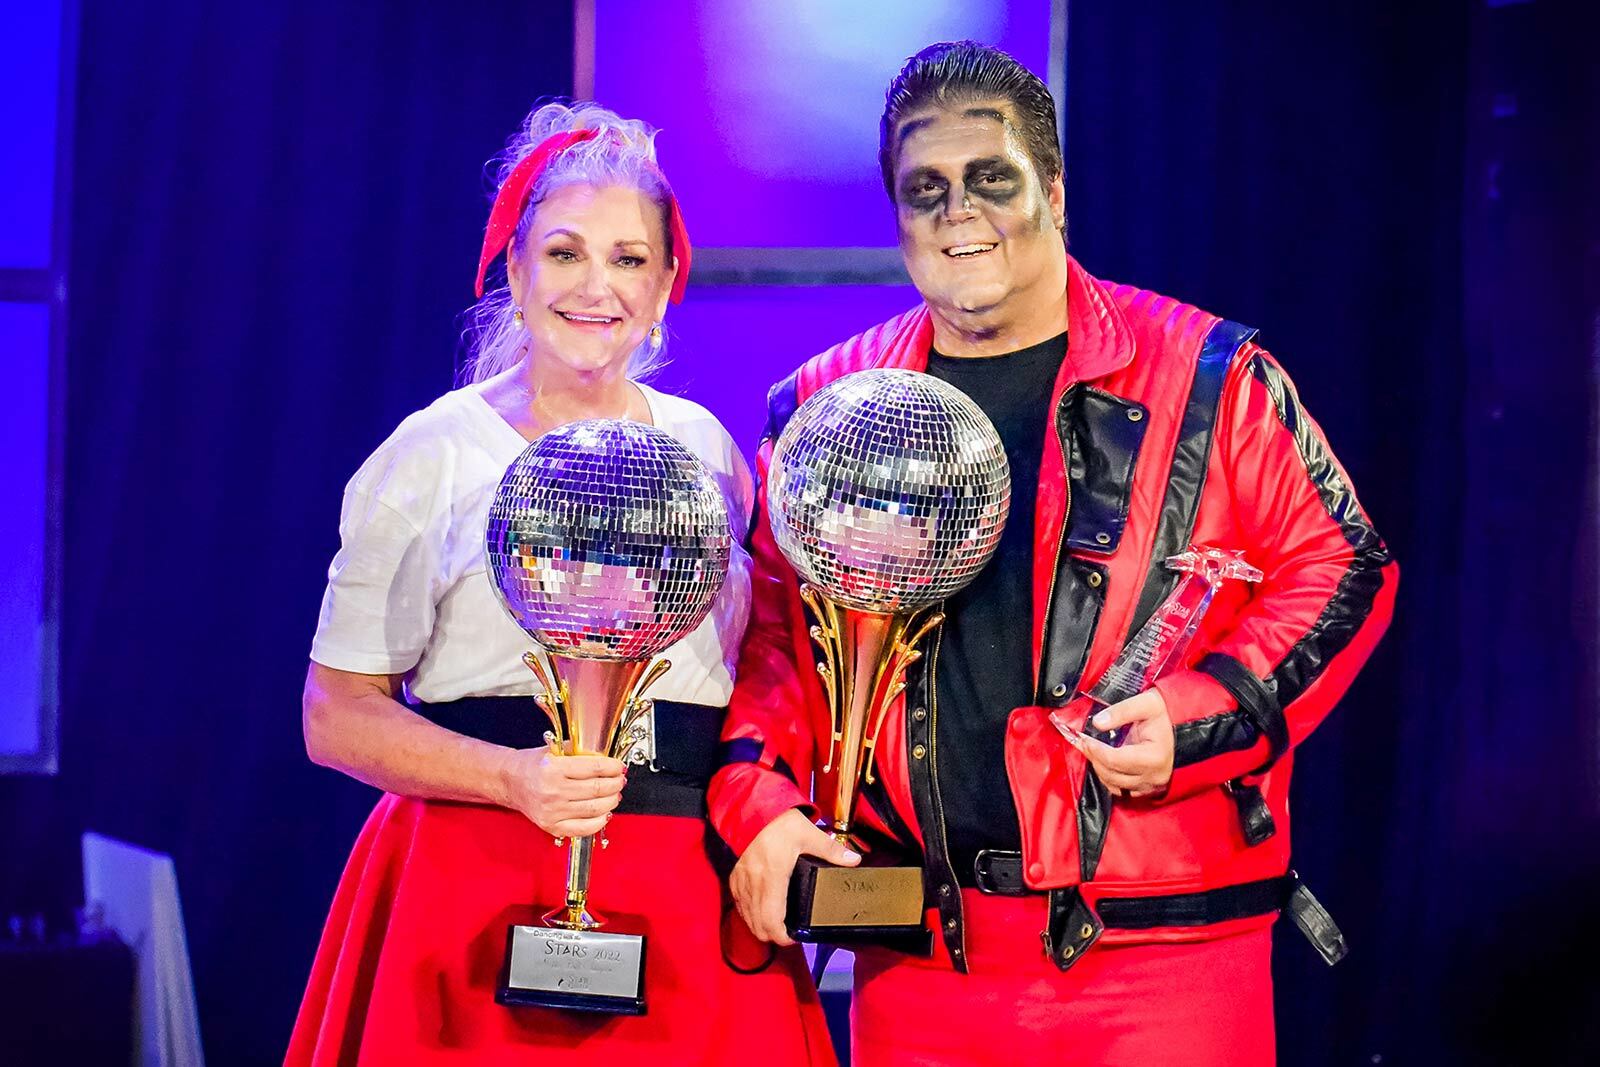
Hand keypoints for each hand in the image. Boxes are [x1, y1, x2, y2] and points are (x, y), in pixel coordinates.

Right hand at [499, 746, 626, 838]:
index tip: (619, 767)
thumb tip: (608, 760)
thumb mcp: (555, 750)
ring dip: (611, 801)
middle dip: (615, 784)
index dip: (613, 767)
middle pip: (597, 789)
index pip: (594, 768)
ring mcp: (552, 811)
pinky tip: (605, 812)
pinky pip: (584, 828)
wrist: (510, 782)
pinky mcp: (552, 826)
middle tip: (620, 780)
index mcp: (553, 769)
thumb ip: (580, 753)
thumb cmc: (532, 765)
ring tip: (615, 794)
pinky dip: (600, 821)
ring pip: (595, 809)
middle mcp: (552, 791)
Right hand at [730, 808, 858, 945]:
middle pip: (759, 927)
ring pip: (748, 920)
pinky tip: (763, 910)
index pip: (772, 922)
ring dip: (762, 927)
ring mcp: (742, 883)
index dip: (783, 938)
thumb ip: (831, 850)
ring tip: (779, 924)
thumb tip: (853, 860)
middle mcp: (754, 884)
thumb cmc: (777, 822)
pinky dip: (751, 915)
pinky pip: (740, 907)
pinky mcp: (734, 879)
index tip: (795, 937)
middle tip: (791, 933)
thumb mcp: (808, 833)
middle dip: (774, 936)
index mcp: (773, 877)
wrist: (750, 810)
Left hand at [1063, 689, 1174, 798]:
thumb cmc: (1169, 714)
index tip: (1083, 738)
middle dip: (1094, 758)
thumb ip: (1120, 712)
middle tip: (1083, 743)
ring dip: (1100, 769)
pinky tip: (1105, 762)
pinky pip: (1123, 790)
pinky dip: (1110, 778)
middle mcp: (1155, 776)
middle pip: (1112, 774)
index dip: (1095, 750)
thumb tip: (1097, 722)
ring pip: (1115, 785)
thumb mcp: (1146, 704)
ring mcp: (1153, 784)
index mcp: (1154, 757)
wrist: (1189, 726)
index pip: (1114, 760)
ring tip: (1092, 751)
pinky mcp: (1150, 788)